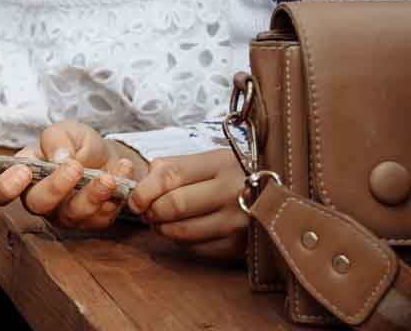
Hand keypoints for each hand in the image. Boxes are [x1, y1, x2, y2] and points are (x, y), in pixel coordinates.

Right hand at [0, 120, 138, 232]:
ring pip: (72, 215)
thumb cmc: (77, 144)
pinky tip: (123, 169)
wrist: (109, 157)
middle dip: (56, 187)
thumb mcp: (66, 130)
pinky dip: (116, 193)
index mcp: (24, 176)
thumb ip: (56, 139)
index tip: (24, 171)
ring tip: (107, 177)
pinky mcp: (92, 222)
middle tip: (75, 167)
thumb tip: (57, 158)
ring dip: (91, 195)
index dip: (4, 188)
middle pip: (37, 205)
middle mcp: (41, 200)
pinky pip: (102, 215)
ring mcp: (66, 215)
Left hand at [125, 148, 248, 258]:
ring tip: (160, 221)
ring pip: (182, 232)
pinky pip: (196, 249)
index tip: (134, 199)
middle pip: (174, 205)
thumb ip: (173, 167)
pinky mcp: (239, 246)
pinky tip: (182, 231)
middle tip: (146, 212)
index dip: (145, 189)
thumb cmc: (234, 176)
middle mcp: (232, 192)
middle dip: (151, 211)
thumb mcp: (209, 160)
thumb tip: (140, 186)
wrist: (276, 199)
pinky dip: (181, 242)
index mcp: (222, 163)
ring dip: (162, 229)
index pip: (171, 175)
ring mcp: (238, 222)